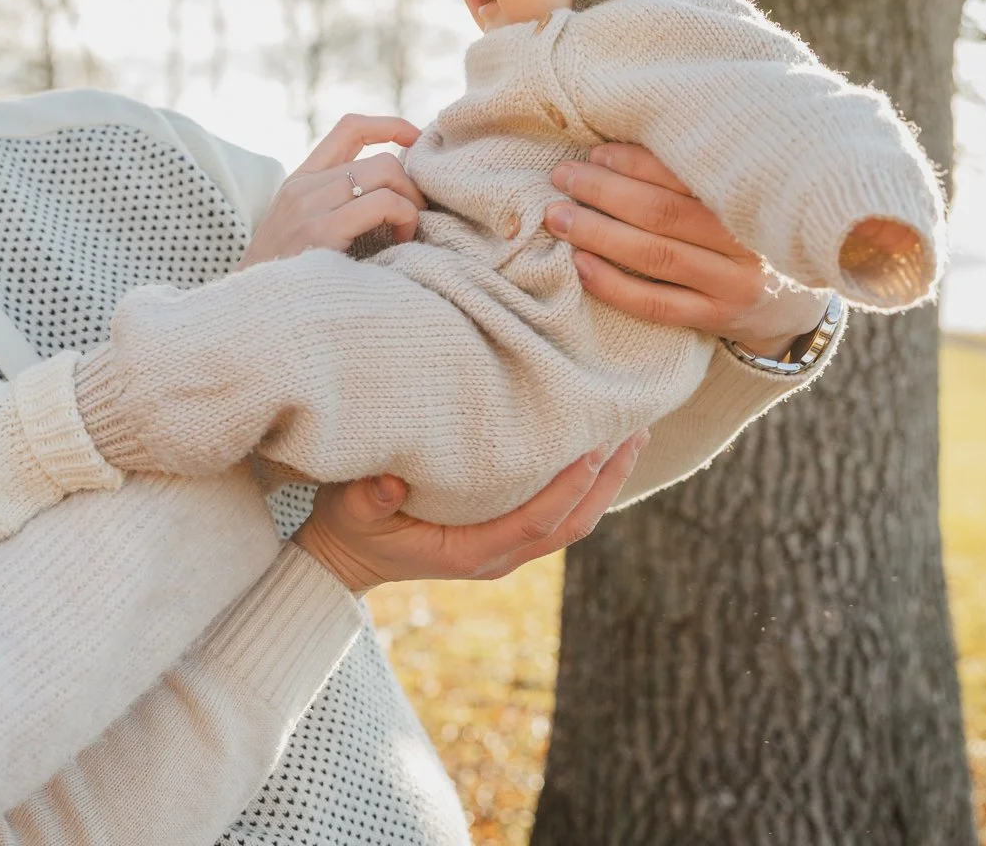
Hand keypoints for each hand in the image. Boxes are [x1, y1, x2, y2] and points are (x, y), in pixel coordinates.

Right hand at [241, 114, 426, 269]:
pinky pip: (382, 204)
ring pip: (386, 173)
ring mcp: (308, 207)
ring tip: (407, 233)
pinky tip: (400, 243)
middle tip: (416, 216)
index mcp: (299, 181)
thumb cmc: (288, 282)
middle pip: (379, 158)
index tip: (415, 142)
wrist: (249, 315)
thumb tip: (394, 193)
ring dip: (411, 203)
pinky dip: (405, 218)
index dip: (390, 126)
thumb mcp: (302, 232)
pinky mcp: (320, 231)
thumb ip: (335, 206)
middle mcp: (302, 187)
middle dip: (411, 184)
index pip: (349, 128)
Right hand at [291, 432, 647, 594]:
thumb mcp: (350, 511)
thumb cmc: (351, 528)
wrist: (348, 557)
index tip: (593, 448)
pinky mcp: (506, 534)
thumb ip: (370, 499)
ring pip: (574, 519)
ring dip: (607, 479)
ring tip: (633, 432)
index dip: (567, 489)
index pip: (535, 523)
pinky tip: (598, 447)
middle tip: (636, 428)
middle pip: (572, 523)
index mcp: (472, 553)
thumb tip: (393, 481)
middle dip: (608, 479)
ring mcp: (507, 547)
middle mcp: (501, 555)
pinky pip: (559, 511)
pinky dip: (586, 483)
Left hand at [543, 143, 830, 356]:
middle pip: (664, 213)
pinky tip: (580, 264)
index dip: (634, 162)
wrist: (792, 302)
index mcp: (754, 198)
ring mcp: (734, 285)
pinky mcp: (716, 318)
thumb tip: (616, 144)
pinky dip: (612, 284)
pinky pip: (655, 304)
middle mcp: (749, 242)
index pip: (686, 174)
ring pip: (656, 256)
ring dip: (598, 234)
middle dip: (604, 192)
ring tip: (558, 217)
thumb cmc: (749, 232)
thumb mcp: (741, 195)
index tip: (595, 153)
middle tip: (562, 177)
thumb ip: (696, 171)